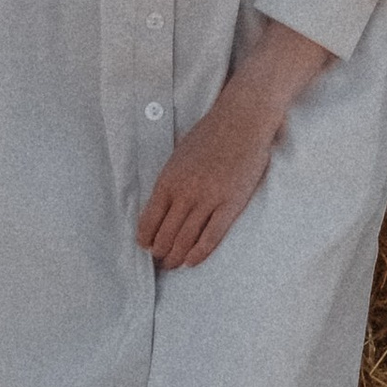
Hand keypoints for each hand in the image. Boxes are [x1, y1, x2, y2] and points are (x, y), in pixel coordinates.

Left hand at [136, 22, 332, 272]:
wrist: (241, 121)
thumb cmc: (210, 135)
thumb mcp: (179, 156)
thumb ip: (169, 181)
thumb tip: (160, 206)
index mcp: (168, 180)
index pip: (149, 220)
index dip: (145, 239)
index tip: (146, 247)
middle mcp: (185, 193)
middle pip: (166, 235)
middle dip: (160, 253)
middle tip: (160, 262)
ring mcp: (208, 200)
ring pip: (186, 240)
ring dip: (176, 257)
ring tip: (173, 265)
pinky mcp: (230, 204)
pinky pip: (211, 237)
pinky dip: (199, 253)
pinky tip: (192, 261)